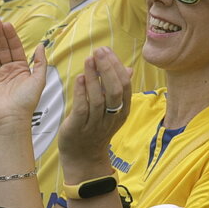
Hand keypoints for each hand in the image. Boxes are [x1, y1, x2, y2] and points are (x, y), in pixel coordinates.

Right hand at [0, 19, 46, 126]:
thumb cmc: (27, 101)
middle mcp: (8, 69)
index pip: (15, 47)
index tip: (7, 25)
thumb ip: (40, 62)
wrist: (12, 118)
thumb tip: (42, 45)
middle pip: (2, 48)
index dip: (11, 36)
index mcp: (21, 68)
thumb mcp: (39, 79)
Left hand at [57, 47, 131, 164]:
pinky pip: (82, 109)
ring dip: (93, 77)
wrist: (83, 157)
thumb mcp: (111, 109)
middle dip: (107, 69)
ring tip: (89, 60)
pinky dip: (81, 92)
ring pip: (98, 99)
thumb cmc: (96, 127)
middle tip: (99, 51)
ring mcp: (96, 124)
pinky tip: (80, 78)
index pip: (125, 85)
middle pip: (115, 91)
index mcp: (122, 110)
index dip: (116, 67)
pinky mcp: (79, 128)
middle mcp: (112, 117)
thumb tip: (129, 68)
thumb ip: (118, 88)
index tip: (107, 50)